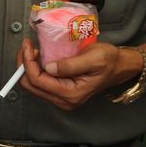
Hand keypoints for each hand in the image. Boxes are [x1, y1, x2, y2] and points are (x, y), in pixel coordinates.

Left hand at [16, 39, 131, 109]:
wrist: (121, 66)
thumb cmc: (111, 61)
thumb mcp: (93, 58)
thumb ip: (70, 65)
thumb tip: (48, 67)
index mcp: (71, 94)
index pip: (37, 80)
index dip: (27, 62)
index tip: (27, 46)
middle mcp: (65, 100)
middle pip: (31, 85)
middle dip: (24, 65)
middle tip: (26, 47)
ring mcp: (63, 98)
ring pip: (33, 86)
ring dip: (28, 67)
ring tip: (32, 51)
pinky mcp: (62, 93)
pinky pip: (41, 84)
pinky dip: (35, 70)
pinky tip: (39, 58)